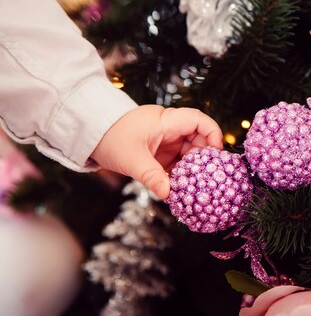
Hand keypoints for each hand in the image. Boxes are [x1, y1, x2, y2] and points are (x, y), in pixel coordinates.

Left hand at [91, 105, 222, 199]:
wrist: (90, 134)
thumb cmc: (110, 139)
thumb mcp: (132, 160)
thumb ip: (152, 177)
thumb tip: (168, 194)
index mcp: (165, 121)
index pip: (198, 120)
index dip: (212, 133)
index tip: (216, 153)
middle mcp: (169, 128)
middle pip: (198, 137)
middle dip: (204, 156)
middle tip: (207, 175)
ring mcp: (165, 140)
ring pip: (189, 151)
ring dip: (193, 167)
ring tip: (195, 184)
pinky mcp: (160, 151)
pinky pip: (177, 161)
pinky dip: (181, 173)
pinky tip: (182, 187)